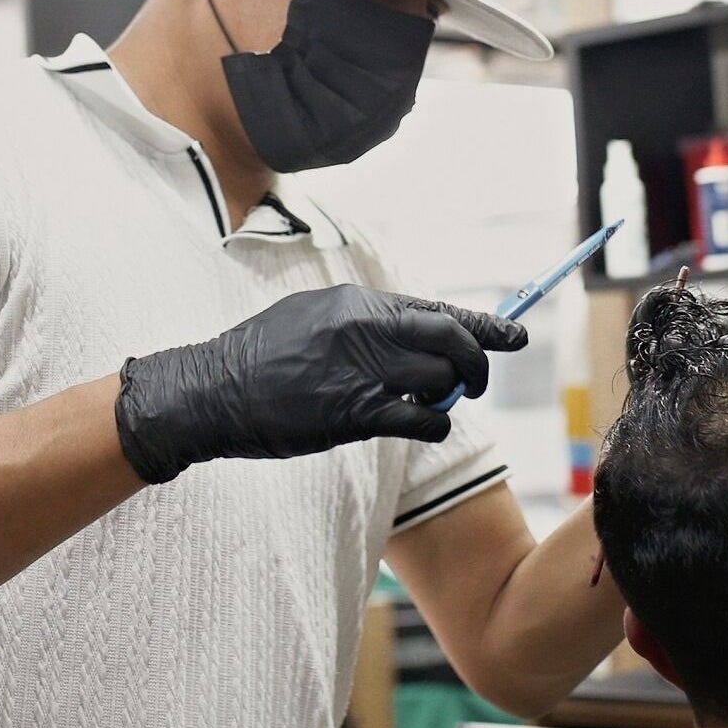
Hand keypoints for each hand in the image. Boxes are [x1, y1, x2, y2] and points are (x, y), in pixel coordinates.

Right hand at [114, 284, 526, 483]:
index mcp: (357, 303)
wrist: (212, 391)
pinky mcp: (355, 413)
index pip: (435, 310)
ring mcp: (362, 371)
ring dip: (449, 396)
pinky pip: (423, 418)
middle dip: (477, 361)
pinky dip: (436, 423)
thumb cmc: (260, 357)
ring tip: (433, 402)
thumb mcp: (311, 316)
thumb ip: (362, 321)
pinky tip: (427, 424)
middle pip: (451, 340)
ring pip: (441, 380)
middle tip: (479, 380)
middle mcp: (365, 330)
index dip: (482, 325)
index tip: (514, 334)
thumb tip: (412, 331)